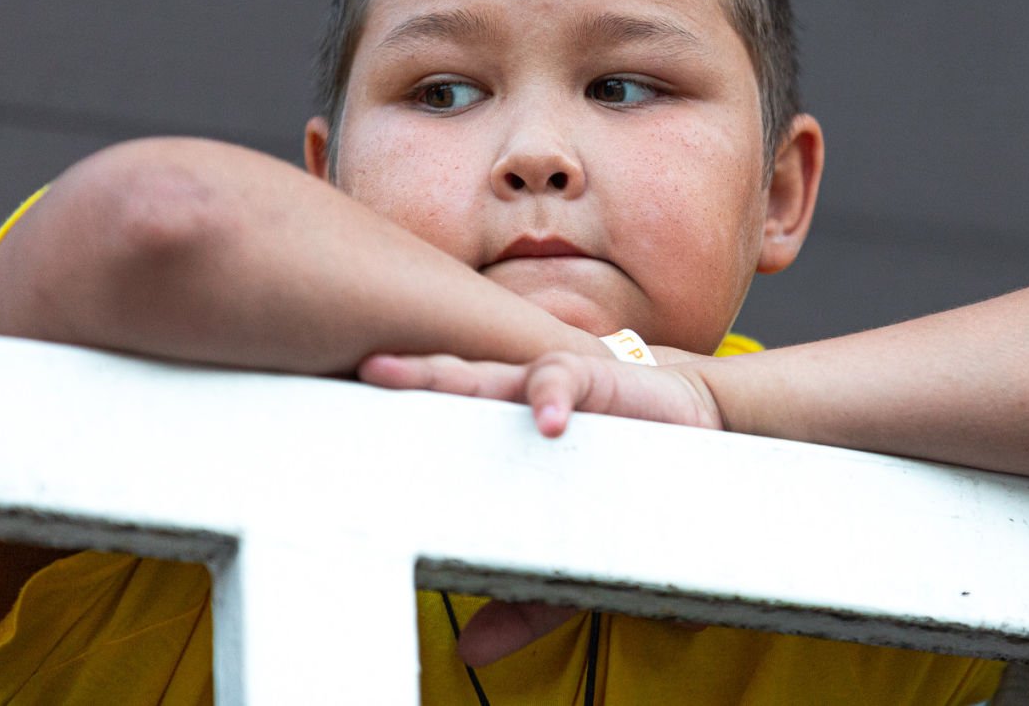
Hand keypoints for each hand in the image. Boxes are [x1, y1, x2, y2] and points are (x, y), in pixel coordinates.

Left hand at [359, 350, 722, 663]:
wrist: (702, 436)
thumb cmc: (626, 487)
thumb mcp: (573, 561)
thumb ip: (527, 604)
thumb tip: (471, 654)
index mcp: (497, 434)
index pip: (431, 423)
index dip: (385, 425)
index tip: (326, 433)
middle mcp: (510, 403)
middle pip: (439, 389)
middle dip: (392, 383)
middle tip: (345, 383)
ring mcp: (548, 387)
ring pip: (483, 372)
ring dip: (441, 373)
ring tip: (396, 376)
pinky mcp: (597, 379)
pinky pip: (562, 377)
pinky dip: (551, 394)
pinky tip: (546, 418)